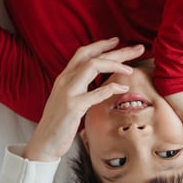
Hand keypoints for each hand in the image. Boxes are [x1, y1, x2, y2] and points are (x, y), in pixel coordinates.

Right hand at [23, 38, 144, 161]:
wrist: (44, 142)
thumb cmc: (60, 123)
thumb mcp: (70, 100)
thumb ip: (82, 88)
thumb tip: (101, 84)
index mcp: (65, 78)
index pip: (83, 53)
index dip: (101, 45)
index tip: (117, 41)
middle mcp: (65, 80)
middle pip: (93, 57)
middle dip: (117, 51)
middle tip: (138, 48)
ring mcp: (68, 92)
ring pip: (92, 67)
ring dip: (115, 64)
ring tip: (131, 68)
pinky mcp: (72, 107)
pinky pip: (94, 93)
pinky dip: (110, 88)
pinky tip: (123, 87)